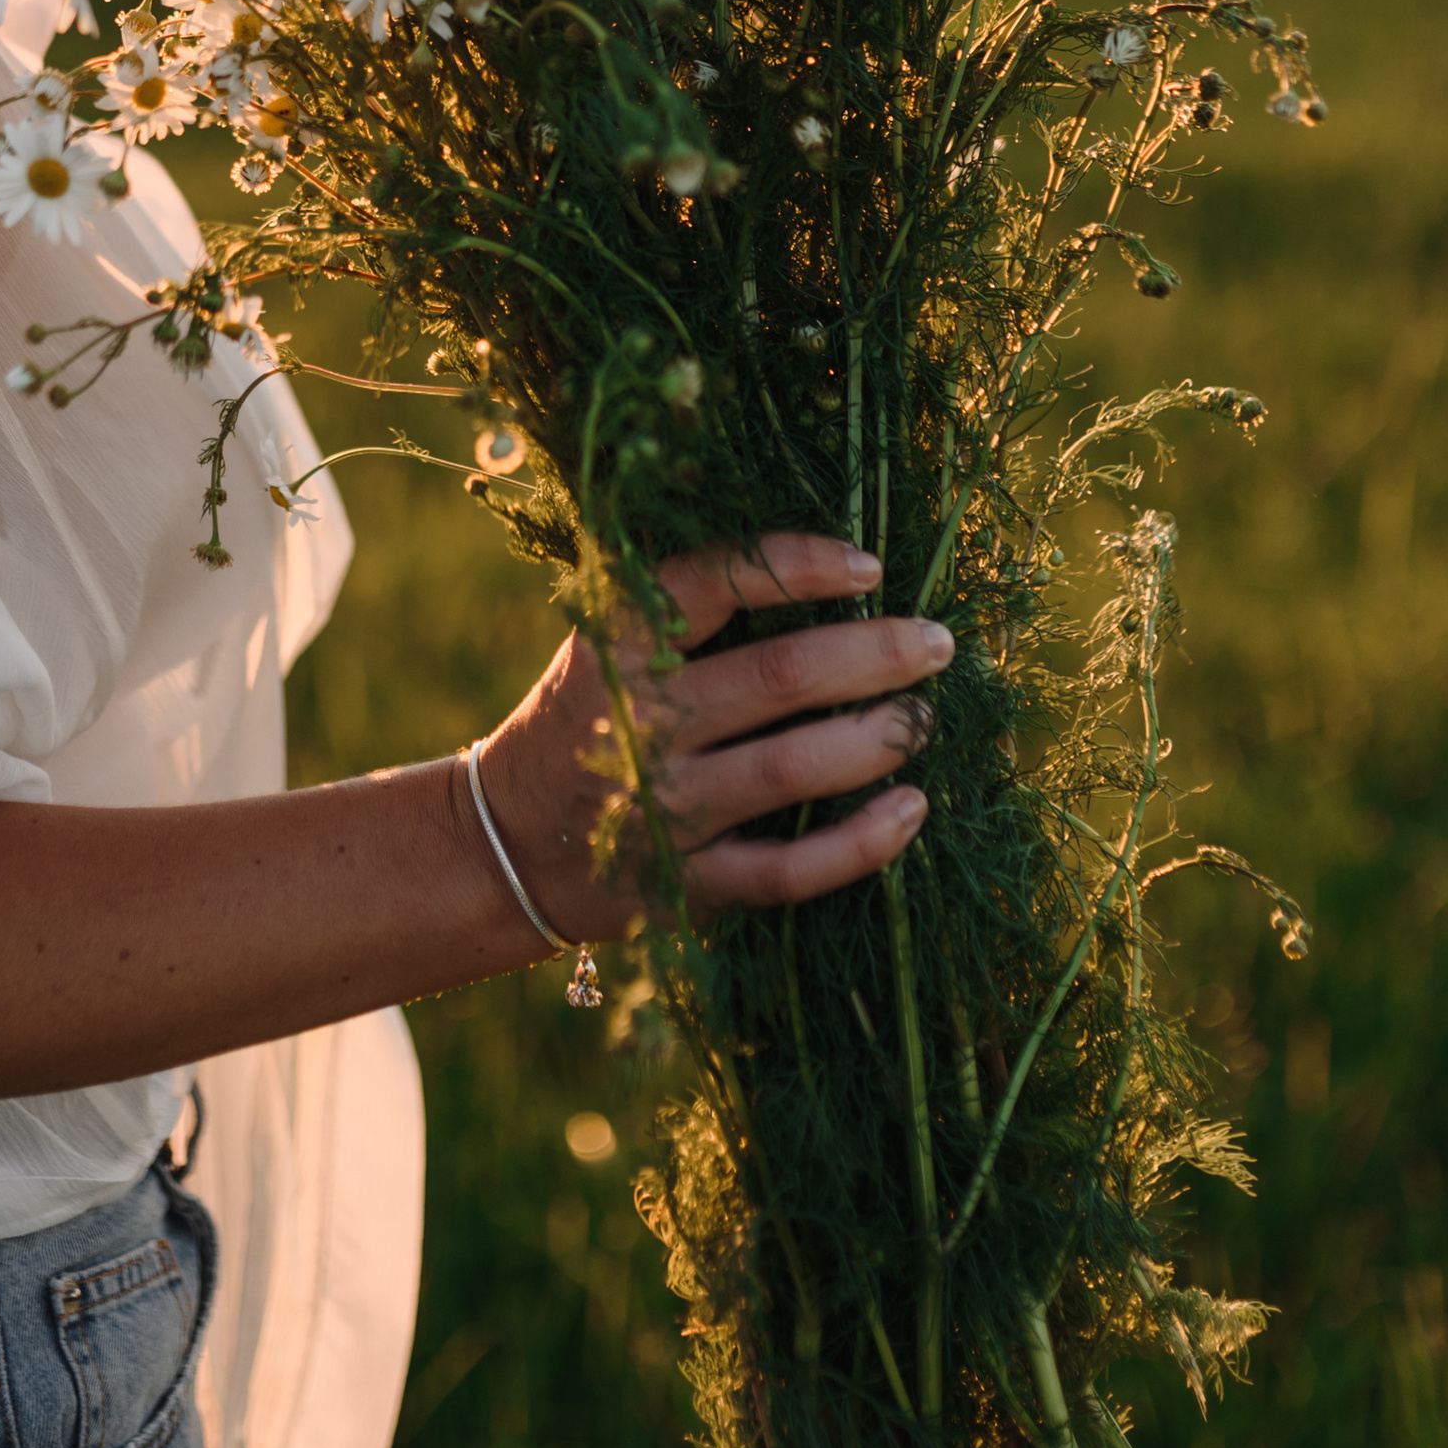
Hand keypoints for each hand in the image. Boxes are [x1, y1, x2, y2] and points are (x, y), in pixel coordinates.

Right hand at [471, 531, 947, 941]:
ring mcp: (665, 805)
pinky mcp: (689, 881)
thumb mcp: (609, 642)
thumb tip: (839, 572)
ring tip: (925, 716)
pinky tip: (912, 810)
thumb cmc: (591, 714)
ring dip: (878, 738)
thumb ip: (692, 608)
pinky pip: (790, 868)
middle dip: (876, 654)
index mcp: (617, 642)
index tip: (870, 566)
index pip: (714, 580)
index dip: (800, 566)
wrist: (510, 838)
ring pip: (794, 769)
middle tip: (937, 643)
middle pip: (780, 677)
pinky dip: (861, 843)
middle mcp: (639, 719)